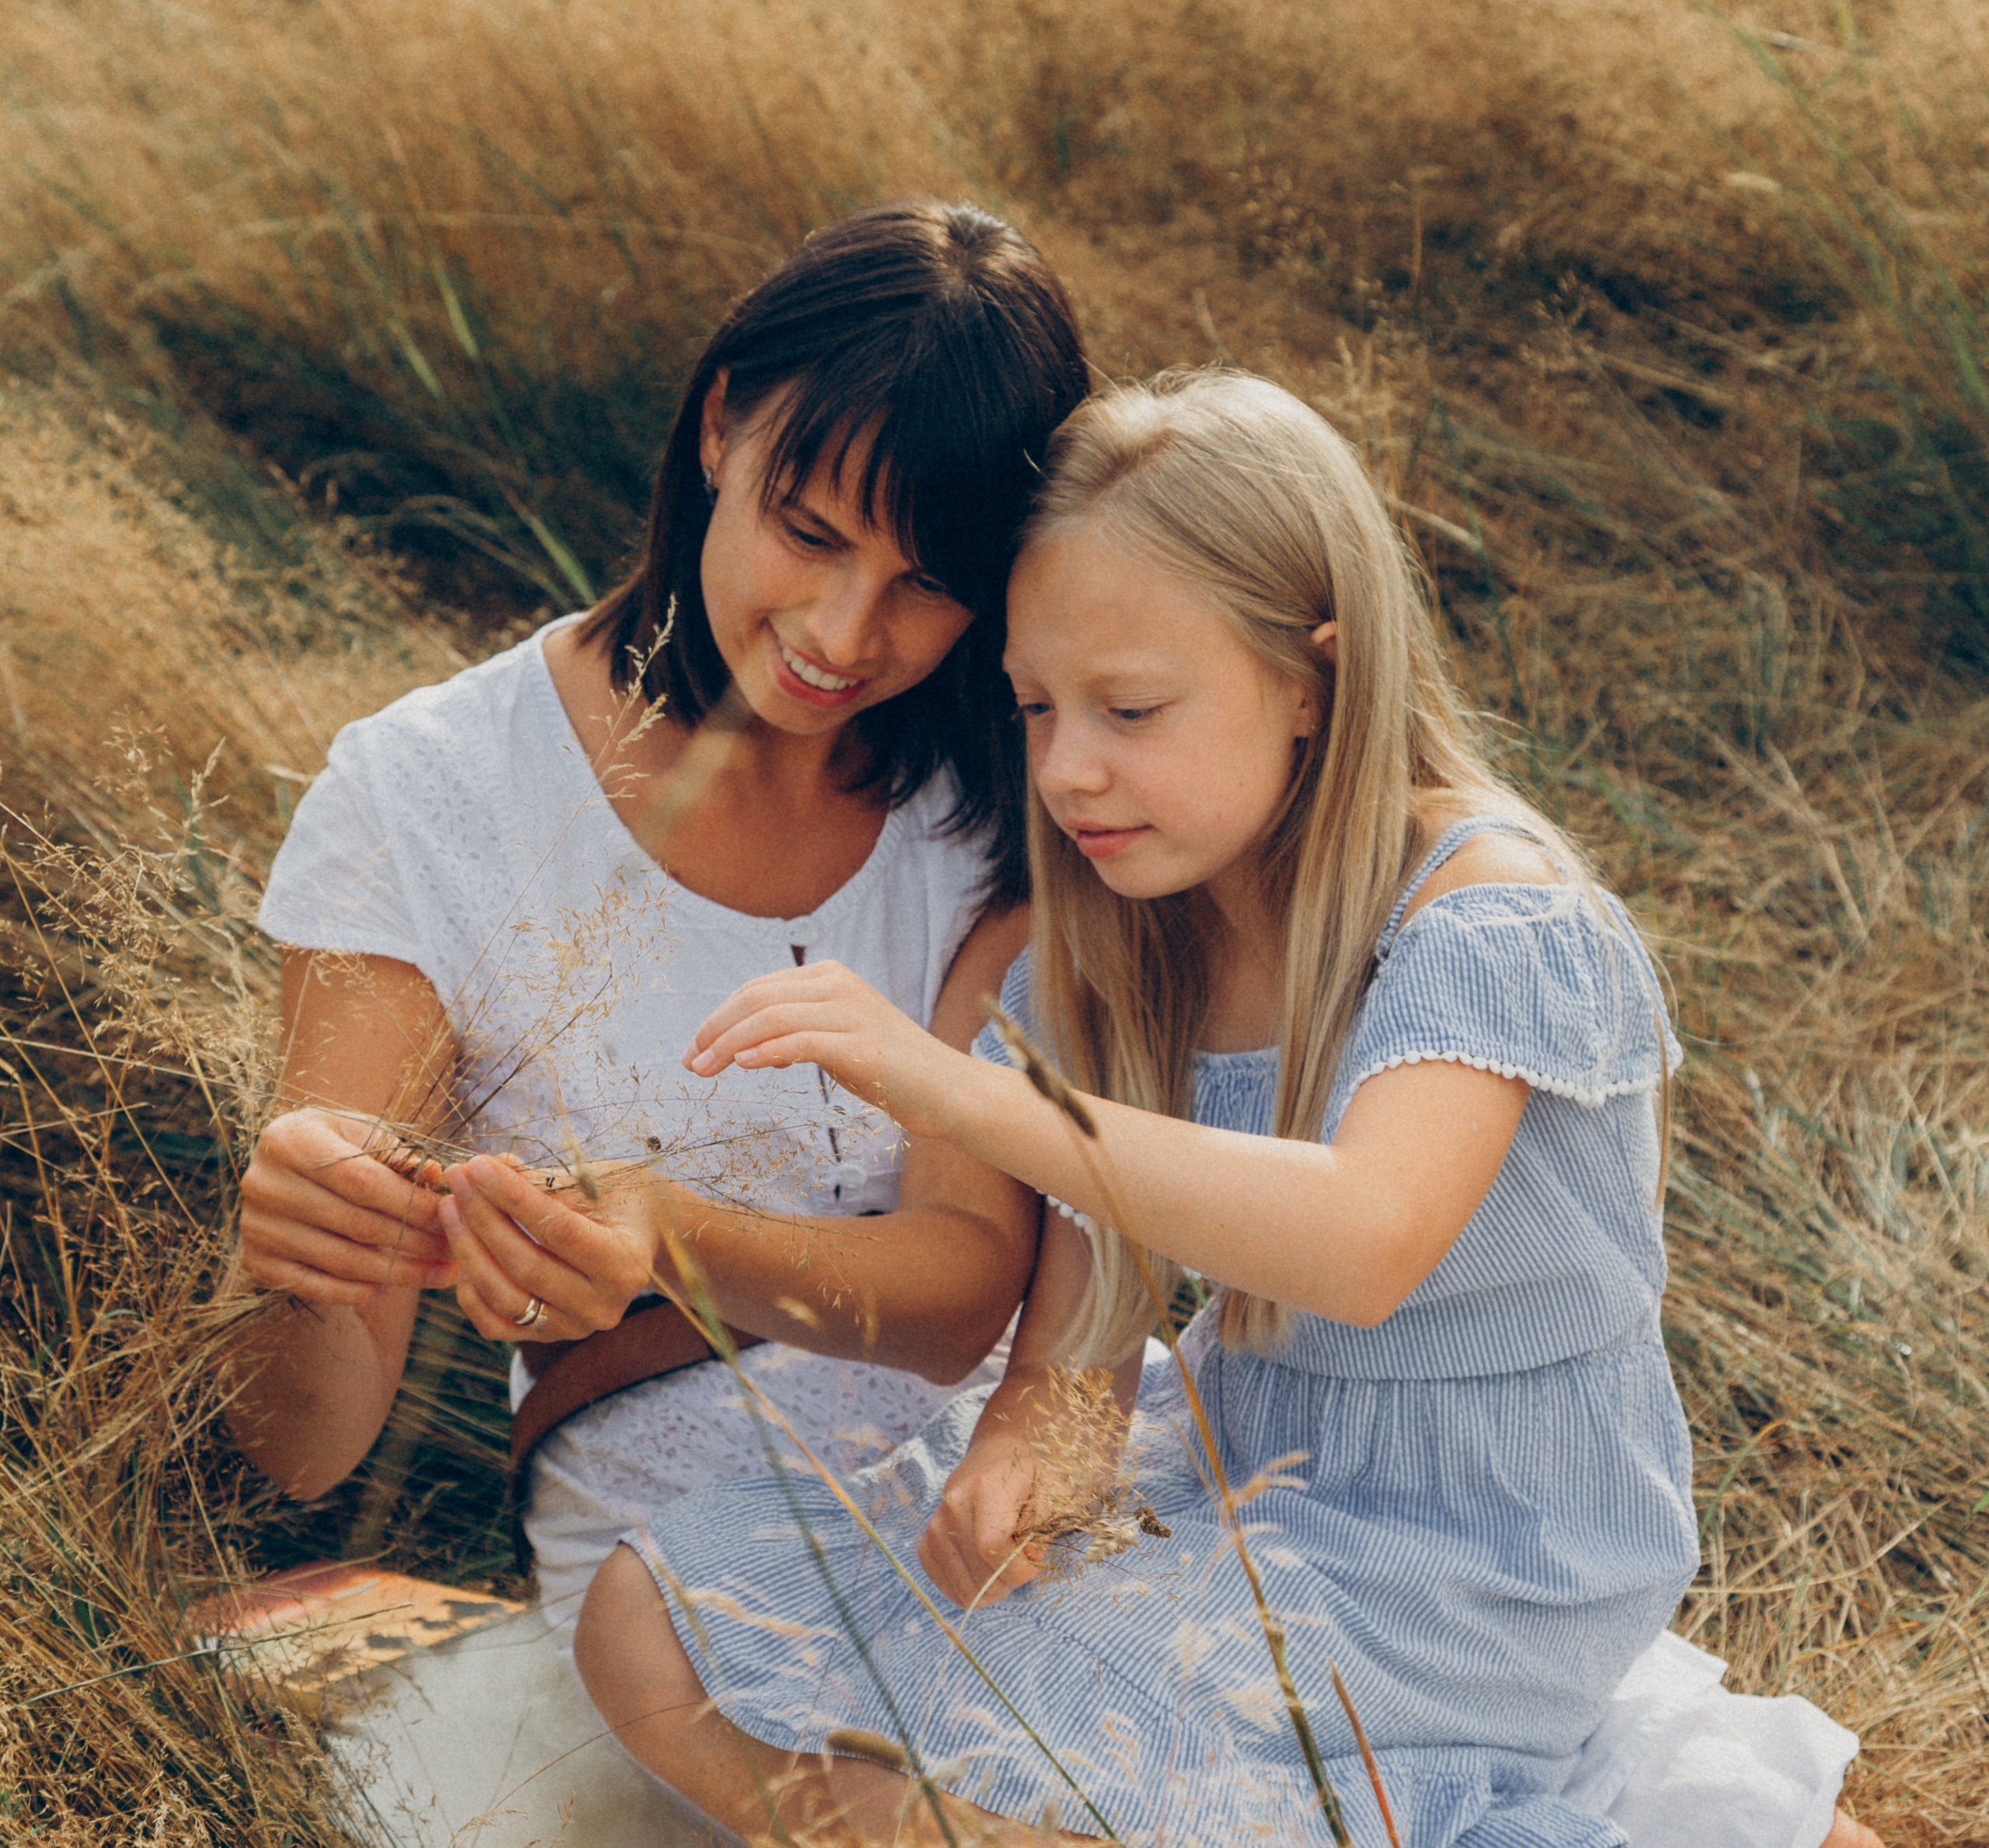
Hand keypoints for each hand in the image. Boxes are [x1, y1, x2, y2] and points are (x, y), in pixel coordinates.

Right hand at [237, 1107, 456, 1306]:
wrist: (284, 1165)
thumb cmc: (337, 1144)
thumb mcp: (364, 1135)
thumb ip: (400, 1155)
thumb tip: (439, 1175)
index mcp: (292, 1140)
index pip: (364, 1182)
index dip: (413, 1203)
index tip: (453, 1215)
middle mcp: (265, 1184)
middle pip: (356, 1224)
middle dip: (416, 1242)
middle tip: (457, 1251)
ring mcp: (256, 1227)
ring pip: (342, 1260)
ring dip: (400, 1273)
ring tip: (443, 1274)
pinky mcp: (255, 1261)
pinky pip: (316, 1286)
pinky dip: (359, 1290)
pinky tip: (397, 1286)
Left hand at [438, 1155, 658, 1342]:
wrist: (642, 1237)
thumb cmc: (620, 1199)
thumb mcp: (594, 1181)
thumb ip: (542, 1179)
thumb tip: (487, 1166)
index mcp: (626, 1265)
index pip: (558, 1230)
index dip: (513, 1197)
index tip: (479, 1165)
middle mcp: (602, 1307)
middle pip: (527, 1266)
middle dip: (483, 1218)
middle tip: (457, 1179)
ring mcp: (573, 1328)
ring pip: (505, 1298)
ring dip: (468, 1250)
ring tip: (450, 1208)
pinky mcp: (547, 1338)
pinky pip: (495, 1324)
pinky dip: (471, 1290)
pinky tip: (461, 1251)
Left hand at [684, 960, 966, 1139]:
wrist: (948, 1089)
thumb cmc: (890, 1070)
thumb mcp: (837, 1041)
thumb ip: (798, 1034)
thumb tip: (749, 1049)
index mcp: (830, 977)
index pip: (758, 989)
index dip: (719, 1017)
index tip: (695, 1050)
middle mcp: (839, 985)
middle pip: (757, 998)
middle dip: (715, 1029)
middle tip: (690, 1063)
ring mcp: (852, 1012)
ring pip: (772, 1017)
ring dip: (729, 1044)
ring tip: (705, 1071)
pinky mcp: (862, 1045)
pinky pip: (803, 1041)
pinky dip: (768, 1051)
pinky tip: (745, 1065)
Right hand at [918, 1434, 1044, 1609]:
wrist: (995, 1457)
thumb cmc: (1028, 1477)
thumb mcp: (1052, 1490)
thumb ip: (1045, 1525)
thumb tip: (1026, 1557)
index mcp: (985, 1487)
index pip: (993, 1546)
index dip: (1019, 1568)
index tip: (1034, 1562)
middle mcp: (953, 1505)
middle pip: (981, 1574)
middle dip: (1010, 1580)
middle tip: (1020, 1560)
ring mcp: (935, 1526)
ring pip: (966, 1590)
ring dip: (992, 1588)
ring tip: (1002, 1563)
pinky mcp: (926, 1544)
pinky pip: (947, 1588)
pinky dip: (971, 1590)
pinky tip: (984, 1570)